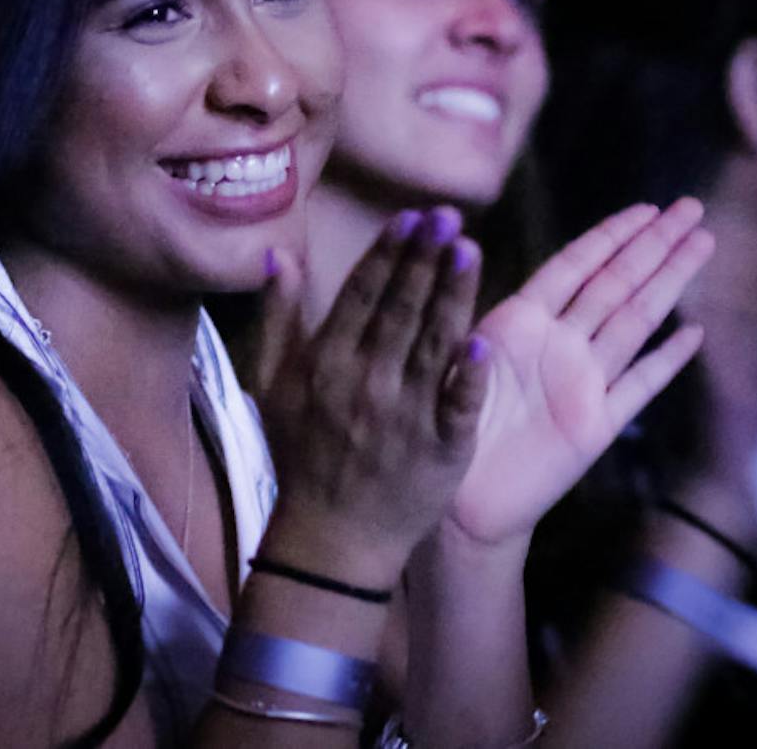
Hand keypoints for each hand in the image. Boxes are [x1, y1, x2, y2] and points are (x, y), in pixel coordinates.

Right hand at [254, 207, 489, 586]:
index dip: (387, 253)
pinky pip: (456, 407)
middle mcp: (364, 383)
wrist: (331, 539)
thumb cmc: (302, 454)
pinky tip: (483, 344)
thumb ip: (279, 317)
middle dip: (424, 259)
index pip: (361, 295)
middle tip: (448, 216)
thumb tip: (281, 255)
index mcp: (326, 363)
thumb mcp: (273, 384)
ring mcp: (403, 417)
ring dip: (452, 296)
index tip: (410, 217)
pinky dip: (468, 378)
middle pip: (400, 310)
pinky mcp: (439, 449)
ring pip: (432, 344)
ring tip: (469, 250)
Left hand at [448, 199, 713, 546]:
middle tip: (692, 207)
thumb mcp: (448, 362)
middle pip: (616, 284)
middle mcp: (557, 346)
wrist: (455, 503)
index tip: (645, 207)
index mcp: (518, 324)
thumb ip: (468, 316)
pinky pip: (638, 387)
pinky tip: (693, 333)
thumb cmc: (439, 427)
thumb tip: (459, 251)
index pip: (573, 267)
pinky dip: (666, 361)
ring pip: (636, 323)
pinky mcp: (595, 428)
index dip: (609, 236)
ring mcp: (581, 384)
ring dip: (669, 283)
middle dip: (654, 245)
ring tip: (702, 245)